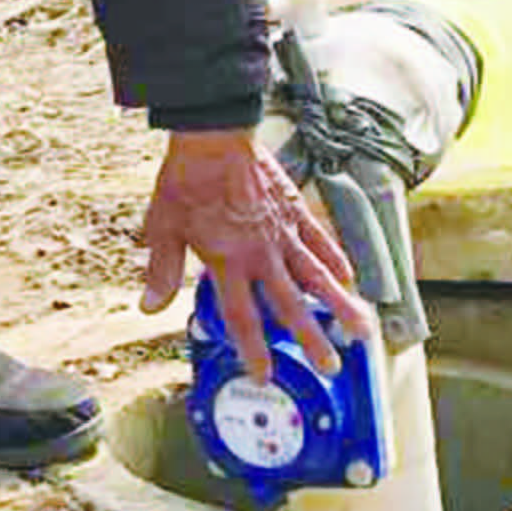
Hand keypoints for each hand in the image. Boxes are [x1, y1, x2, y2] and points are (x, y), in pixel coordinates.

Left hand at [135, 128, 374, 378]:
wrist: (213, 136)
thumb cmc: (186, 179)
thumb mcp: (163, 227)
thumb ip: (163, 270)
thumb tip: (149, 306)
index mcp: (227, 262)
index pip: (243, 317)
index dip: (254, 349)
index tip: (265, 374)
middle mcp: (261, 254)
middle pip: (290, 306)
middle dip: (311, 340)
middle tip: (331, 368)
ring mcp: (284, 233)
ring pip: (317, 278)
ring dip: (340, 306)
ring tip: (362, 331)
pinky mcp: (296, 210)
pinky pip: (320, 241)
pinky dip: (336, 260)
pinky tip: (349, 278)